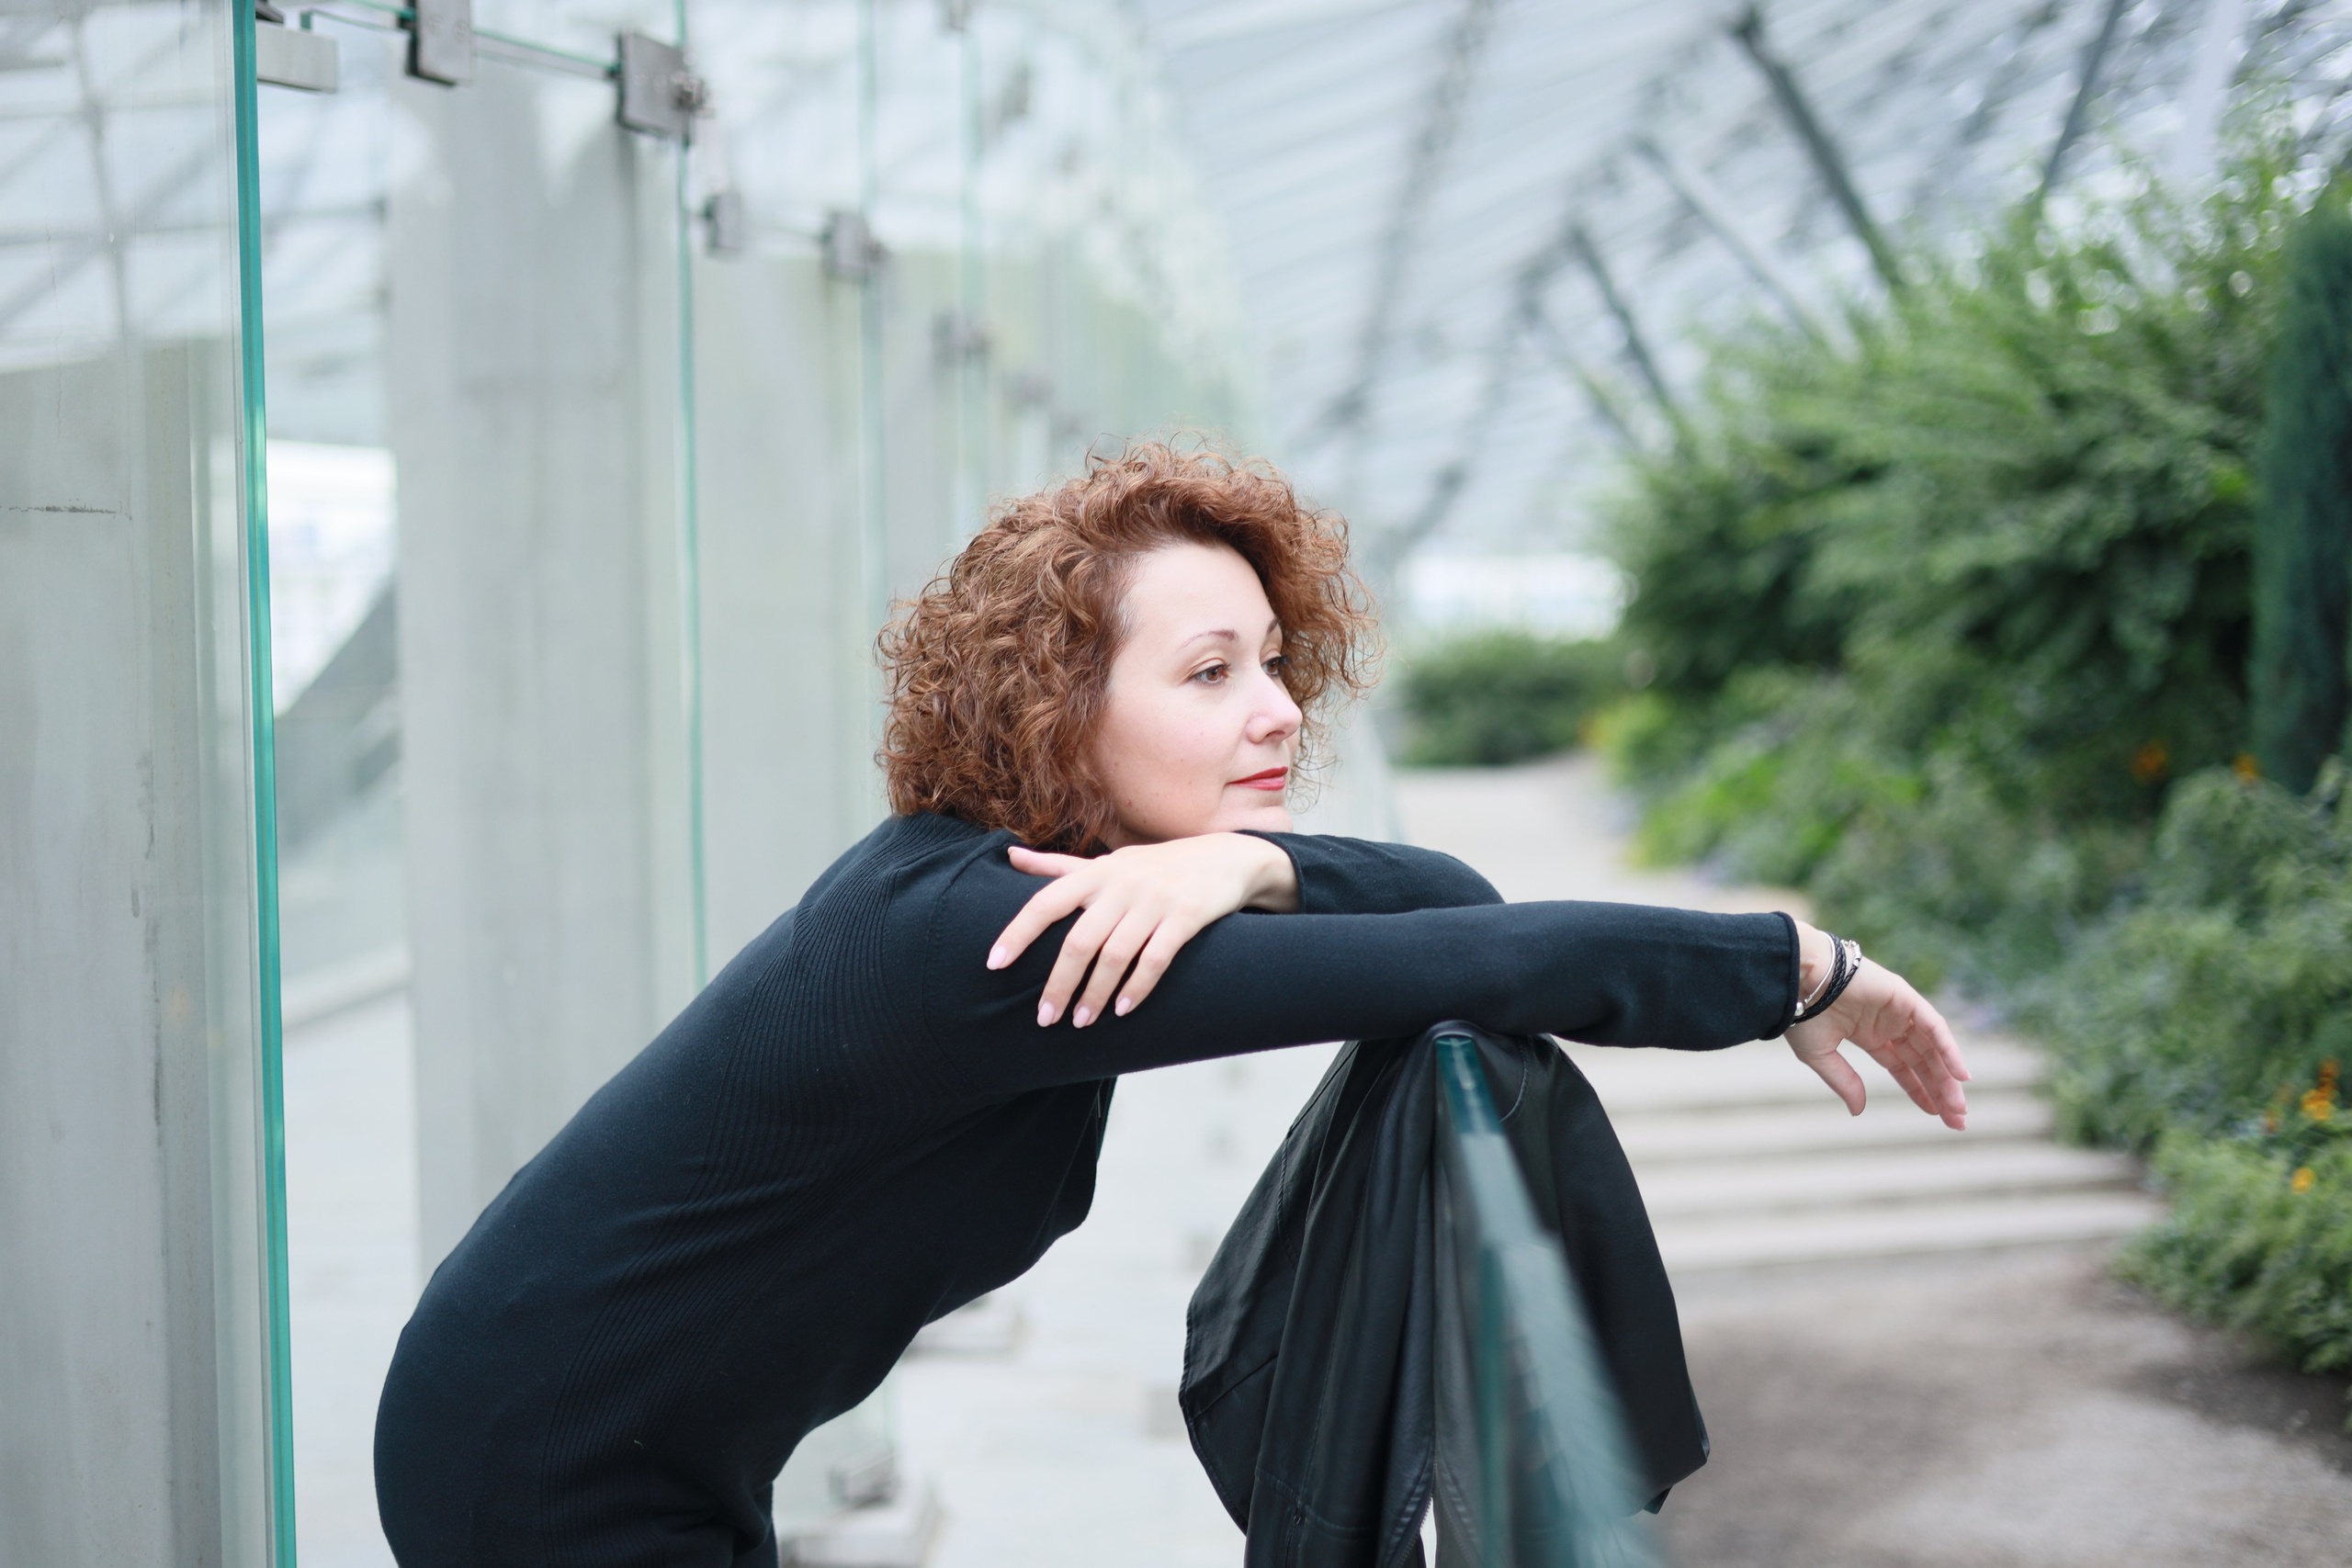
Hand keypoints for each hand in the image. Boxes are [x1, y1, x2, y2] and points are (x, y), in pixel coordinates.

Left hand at [988, 834, 1300, 1027]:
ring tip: (1081, 1022)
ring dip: (1095, 994)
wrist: (1227, 859)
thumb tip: (1009, 855)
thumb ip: (1059, 866)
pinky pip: (1156, 959)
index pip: (1046, 902)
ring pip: (1115, 955)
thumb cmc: (1157, 866)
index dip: (1018, 932)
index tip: (994, 964)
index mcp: (1097, 873)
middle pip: (1079, 941)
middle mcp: (1122, 885)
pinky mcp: (1187, 917)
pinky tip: (1123, 1009)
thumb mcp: (1109, 862)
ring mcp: (1155, 901)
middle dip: (1059, 984)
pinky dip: (1137, 987)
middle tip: (1045, 1018)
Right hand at [1785, 930, 1970, 1129]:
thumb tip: (1859, 1111)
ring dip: (1948, 1077)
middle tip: (1957, 1120)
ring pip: (1932, 1048)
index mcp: (1869, 1035)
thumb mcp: (1820, 1056)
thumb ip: (1844, 1082)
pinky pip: (1934, 1026)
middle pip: (1923, 1061)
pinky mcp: (1905, 997)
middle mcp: (1889, 1023)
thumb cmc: (1802, 1013)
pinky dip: (1949, 1049)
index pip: (1903, 1067)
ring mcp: (1899, 1010)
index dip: (1920, 1090)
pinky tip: (1959, 1075)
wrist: (1798, 979)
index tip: (1936, 1114)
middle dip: (1940, 1090)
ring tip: (1958, 1107)